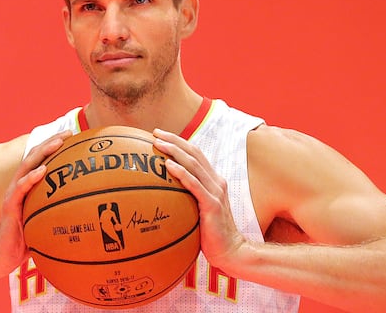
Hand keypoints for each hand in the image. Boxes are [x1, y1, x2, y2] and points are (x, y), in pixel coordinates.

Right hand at [0, 130, 71, 271]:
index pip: (43, 160)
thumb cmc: (27, 240)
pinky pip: (21, 188)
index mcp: (29, 187)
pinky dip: (31, 178)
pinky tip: (43, 170)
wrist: (4, 254)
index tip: (73, 137)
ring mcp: (13, 193)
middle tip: (68, 133)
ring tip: (58, 143)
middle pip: (35, 156)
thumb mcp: (47, 222)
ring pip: (28, 166)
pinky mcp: (9, 205)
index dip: (56, 147)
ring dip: (43, 152)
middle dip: (52, 142)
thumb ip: (61, 213)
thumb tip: (88, 212)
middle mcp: (21, 185)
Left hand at [153, 129, 245, 272]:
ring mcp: (216, 192)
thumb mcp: (198, 211)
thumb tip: (164, 194)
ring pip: (194, 164)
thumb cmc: (211, 234)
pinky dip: (181, 173)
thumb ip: (187, 199)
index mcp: (213, 181)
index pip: (195, 155)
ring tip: (158, 144)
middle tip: (155, 133)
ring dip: (175, 151)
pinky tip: (168, 166)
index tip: (160, 135)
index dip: (179, 142)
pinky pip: (194, 185)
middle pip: (194, 153)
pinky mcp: (213, 204)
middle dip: (174, 140)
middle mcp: (216, 182)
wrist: (230, 251)